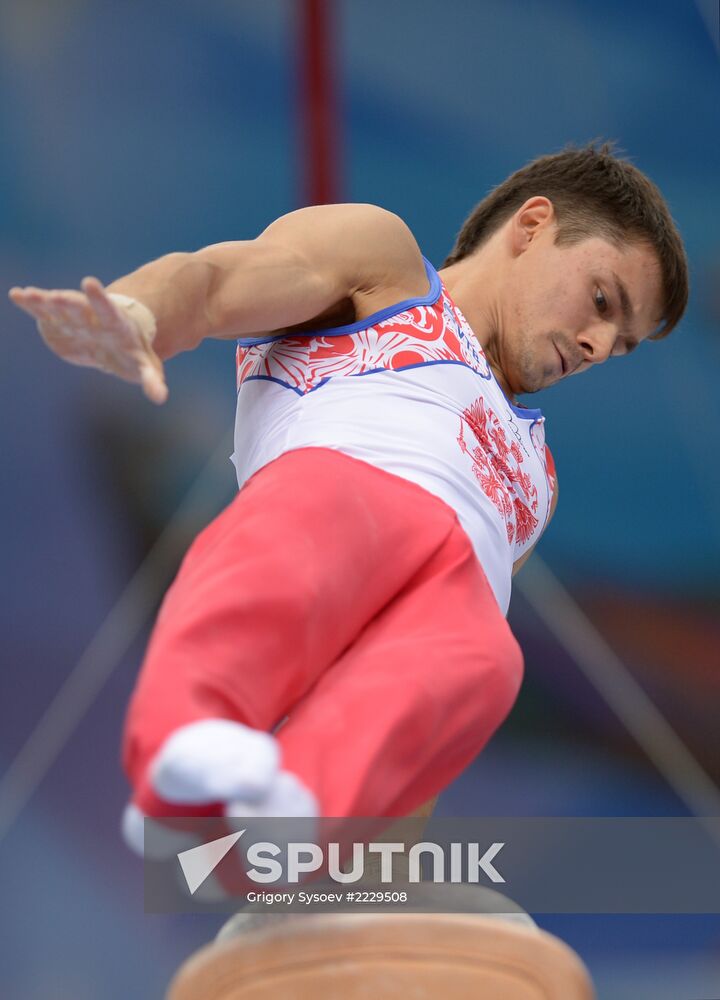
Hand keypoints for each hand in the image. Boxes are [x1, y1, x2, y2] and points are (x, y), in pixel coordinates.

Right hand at [8, 276, 167, 403]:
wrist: (114, 344)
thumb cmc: (133, 353)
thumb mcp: (146, 365)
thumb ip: (152, 379)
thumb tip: (160, 397)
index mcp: (115, 324)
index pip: (108, 309)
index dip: (99, 298)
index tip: (89, 282)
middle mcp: (93, 316)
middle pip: (80, 308)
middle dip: (68, 302)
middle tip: (55, 297)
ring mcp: (73, 317)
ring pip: (57, 307)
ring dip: (44, 302)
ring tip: (29, 295)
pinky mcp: (56, 322)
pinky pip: (41, 311)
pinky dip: (30, 303)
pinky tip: (17, 294)